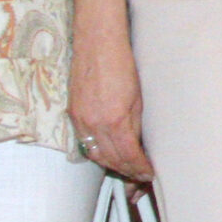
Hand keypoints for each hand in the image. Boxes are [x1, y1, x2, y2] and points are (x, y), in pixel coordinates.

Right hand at [68, 29, 153, 181]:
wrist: (98, 43)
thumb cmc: (121, 64)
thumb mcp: (137, 99)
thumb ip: (134, 126)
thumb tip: (137, 146)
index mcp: (114, 120)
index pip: (128, 156)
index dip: (140, 169)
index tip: (149, 175)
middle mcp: (94, 123)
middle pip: (110, 160)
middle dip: (126, 173)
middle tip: (139, 179)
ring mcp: (80, 119)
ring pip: (95, 154)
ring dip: (111, 166)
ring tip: (125, 171)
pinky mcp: (73, 113)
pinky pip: (84, 142)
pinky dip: (96, 153)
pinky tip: (106, 155)